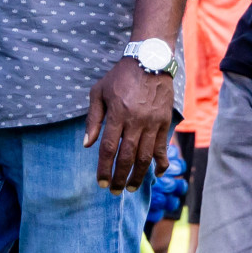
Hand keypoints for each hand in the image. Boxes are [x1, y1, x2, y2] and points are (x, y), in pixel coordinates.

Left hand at [84, 57, 173, 193]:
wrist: (149, 61)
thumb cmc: (120, 77)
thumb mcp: (99, 92)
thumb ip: (93, 119)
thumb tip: (87, 144)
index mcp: (117, 113)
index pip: (108, 147)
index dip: (104, 168)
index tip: (100, 182)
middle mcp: (135, 120)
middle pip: (127, 157)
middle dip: (119, 177)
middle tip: (114, 191)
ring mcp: (152, 123)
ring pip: (146, 157)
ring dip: (138, 176)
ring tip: (130, 188)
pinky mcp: (164, 123)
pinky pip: (162, 148)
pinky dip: (160, 164)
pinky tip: (155, 174)